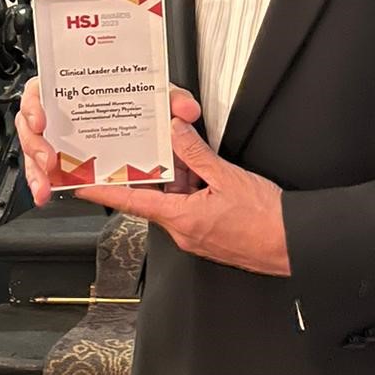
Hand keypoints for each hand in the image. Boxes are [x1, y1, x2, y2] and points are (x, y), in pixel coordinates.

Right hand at [15, 77, 203, 207]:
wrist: (152, 127)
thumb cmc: (141, 100)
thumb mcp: (159, 96)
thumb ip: (174, 99)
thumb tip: (185, 110)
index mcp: (75, 88)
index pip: (41, 88)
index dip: (34, 103)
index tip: (42, 118)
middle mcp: (61, 113)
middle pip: (30, 125)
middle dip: (34, 145)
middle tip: (48, 158)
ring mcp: (58, 138)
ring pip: (32, 153)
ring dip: (35, 172)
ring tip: (45, 186)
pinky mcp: (62, 162)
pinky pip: (44, 173)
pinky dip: (44, 184)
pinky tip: (47, 193)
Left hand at [69, 116, 290, 275]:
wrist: (295, 242)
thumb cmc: (267, 220)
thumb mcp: (228, 177)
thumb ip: (198, 153)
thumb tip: (176, 132)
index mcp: (181, 219)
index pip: (131, 202)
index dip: (102, 192)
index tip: (79, 184)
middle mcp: (183, 231)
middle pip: (156, 196)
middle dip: (157, 171)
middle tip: (154, 148)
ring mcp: (197, 235)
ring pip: (175, 200)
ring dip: (181, 179)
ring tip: (193, 157)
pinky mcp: (210, 235)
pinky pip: (191, 208)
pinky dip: (194, 190)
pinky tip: (208, 175)